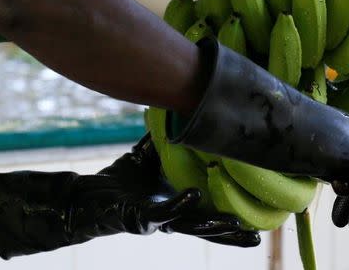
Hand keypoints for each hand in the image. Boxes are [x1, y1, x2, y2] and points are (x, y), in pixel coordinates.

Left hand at [96, 134, 259, 247]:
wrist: (89, 194)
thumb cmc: (120, 179)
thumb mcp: (148, 155)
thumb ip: (168, 139)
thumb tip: (182, 110)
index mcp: (177, 203)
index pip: (210, 210)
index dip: (232, 213)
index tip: (258, 217)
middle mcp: (172, 215)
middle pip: (207, 226)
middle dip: (231, 234)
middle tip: (256, 238)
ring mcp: (158, 219)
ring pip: (191, 225)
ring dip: (214, 227)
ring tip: (237, 226)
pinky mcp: (142, 218)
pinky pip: (164, 212)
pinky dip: (179, 204)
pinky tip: (194, 196)